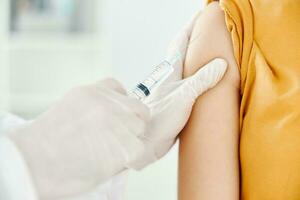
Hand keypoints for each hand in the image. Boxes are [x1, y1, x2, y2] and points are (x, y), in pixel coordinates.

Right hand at [7, 79, 149, 198]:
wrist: (34, 161)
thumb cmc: (45, 143)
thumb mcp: (69, 111)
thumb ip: (93, 110)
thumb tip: (113, 120)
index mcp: (92, 92)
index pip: (118, 88)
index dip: (121, 103)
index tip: (117, 115)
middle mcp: (108, 103)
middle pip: (138, 108)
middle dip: (132, 122)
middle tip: (119, 137)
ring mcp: (118, 121)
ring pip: (140, 129)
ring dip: (130, 141)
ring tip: (108, 152)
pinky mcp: (126, 145)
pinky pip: (139, 149)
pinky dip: (129, 158)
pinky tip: (111, 161)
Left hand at [127, 11, 227, 168]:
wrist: (146, 141)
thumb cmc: (159, 119)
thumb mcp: (184, 96)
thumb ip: (201, 79)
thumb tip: (220, 63)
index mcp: (171, 71)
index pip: (181, 42)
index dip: (192, 27)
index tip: (203, 14)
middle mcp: (171, 77)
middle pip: (182, 51)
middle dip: (194, 38)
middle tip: (207, 29)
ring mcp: (173, 90)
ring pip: (186, 66)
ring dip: (195, 56)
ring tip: (207, 51)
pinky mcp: (176, 102)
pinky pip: (190, 82)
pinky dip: (198, 76)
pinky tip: (203, 82)